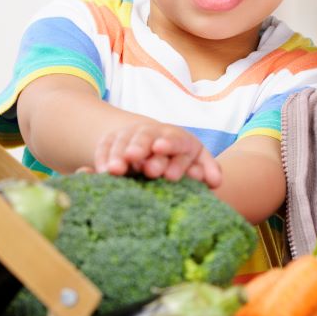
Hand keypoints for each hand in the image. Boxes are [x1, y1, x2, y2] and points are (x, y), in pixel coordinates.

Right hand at [92, 121, 221, 188]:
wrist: (157, 146)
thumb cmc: (181, 160)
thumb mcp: (197, 161)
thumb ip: (207, 170)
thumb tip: (216, 181)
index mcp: (179, 139)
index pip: (175, 139)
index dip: (168, 144)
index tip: (160, 148)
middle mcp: (154, 134)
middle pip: (146, 136)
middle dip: (140, 147)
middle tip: (133, 158)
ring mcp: (133, 136)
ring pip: (124, 140)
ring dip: (118, 154)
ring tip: (114, 169)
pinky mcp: (114, 141)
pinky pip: (105, 146)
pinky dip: (102, 156)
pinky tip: (100, 171)